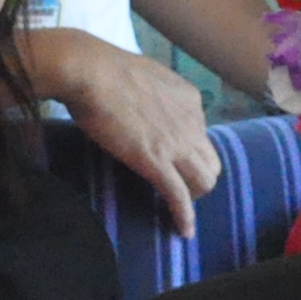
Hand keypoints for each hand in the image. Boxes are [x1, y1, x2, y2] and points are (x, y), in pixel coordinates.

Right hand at [24, 27, 221, 235]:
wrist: (89, 71)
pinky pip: (179, 195)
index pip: (201, 133)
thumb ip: (152, 93)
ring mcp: (177, 143)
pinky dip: (184, 216)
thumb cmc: (102, 68)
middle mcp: (192, 121)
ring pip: (204, 180)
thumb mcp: (142, 75)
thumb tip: (143, 103)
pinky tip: (183, 231)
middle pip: (211, 160)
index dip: (188, 150)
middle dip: (198, 177)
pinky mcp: (156, 161)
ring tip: (179, 207)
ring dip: (194, 196)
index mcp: (188, 98)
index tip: (172, 158)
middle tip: (177, 185)